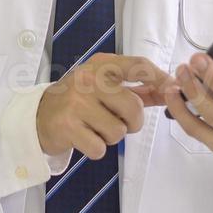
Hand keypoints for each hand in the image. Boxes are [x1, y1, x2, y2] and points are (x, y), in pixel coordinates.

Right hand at [36, 54, 170, 159]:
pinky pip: (100, 148)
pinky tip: (84, 136)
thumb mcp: (105, 85)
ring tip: (95, 127)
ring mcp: (76, 102)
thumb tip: (172, 92)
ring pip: (119, 131)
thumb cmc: (79, 100)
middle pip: (134, 108)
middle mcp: (88, 78)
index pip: (139, 66)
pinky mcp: (67, 126)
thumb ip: (139, 88)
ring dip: (112, 136)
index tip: (173, 91)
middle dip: (132, 122)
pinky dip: (96, 148)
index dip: (161, 80)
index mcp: (101, 64)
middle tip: (118, 121)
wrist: (38, 116)